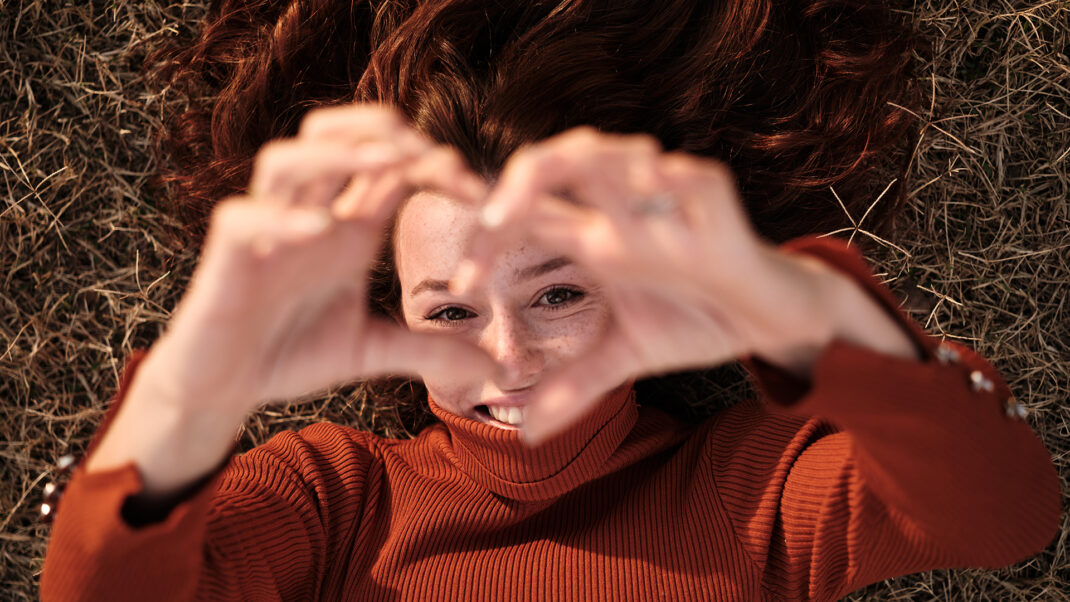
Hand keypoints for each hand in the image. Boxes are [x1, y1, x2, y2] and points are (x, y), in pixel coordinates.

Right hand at [160, 104, 497, 412]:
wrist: (224, 387)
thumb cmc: (290, 354)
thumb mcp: (372, 349)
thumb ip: (430, 351)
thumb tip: (496, 372)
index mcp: (346, 227)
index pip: (389, 168)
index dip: (434, 165)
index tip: (479, 192)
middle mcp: (308, 216)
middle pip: (334, 135)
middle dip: (382, 132)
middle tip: (432, 155)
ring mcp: (265, 231)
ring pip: (286, 159)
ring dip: (335, 153)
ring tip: (385, 162)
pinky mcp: (226, 259)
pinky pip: (243, 219)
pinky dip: (279, 217)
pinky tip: (318, 228)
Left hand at [450, 127, 834, 444]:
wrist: (766, 319)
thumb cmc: (694, 321)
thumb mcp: (624, 357)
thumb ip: (574, 387)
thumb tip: (526, 435)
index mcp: (593, 236)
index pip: (526, 215)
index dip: (485, 238)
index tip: (463, 287)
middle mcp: (621, 210)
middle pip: (558, 164)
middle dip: (518, 184)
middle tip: (490, 223)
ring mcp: (666, 202)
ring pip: (618, 154)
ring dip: (584, 164)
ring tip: (551, 192)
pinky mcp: (717, 203)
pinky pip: (691, 178)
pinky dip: (670, 180)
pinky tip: (649, 184)